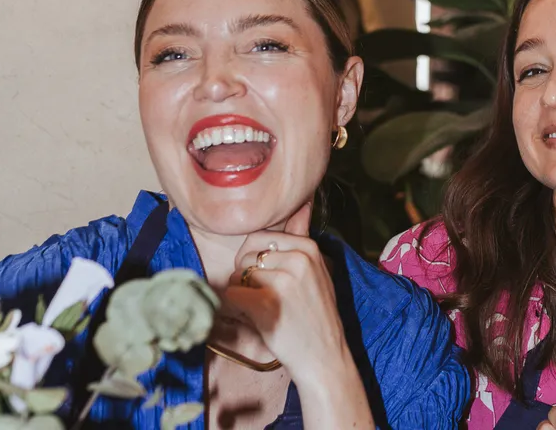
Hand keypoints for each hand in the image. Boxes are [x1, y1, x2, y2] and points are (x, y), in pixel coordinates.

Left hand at [221, 202, 348, 384]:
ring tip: (263, 308)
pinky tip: (255, 318)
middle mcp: (298, 259)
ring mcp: (283, 281)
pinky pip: (230, 294)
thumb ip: (302, 238)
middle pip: (246, 254)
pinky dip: (235, 308)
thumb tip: (304, 199)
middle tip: (263, 295)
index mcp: (309, 248)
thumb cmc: (315, 314)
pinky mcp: (266, 303)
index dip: (256, 260)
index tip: (271, 279)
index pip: (260, 237)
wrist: (324, 356)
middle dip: (245, 274)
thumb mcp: (317, 271)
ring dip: (242, 292)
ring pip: (237, 274)